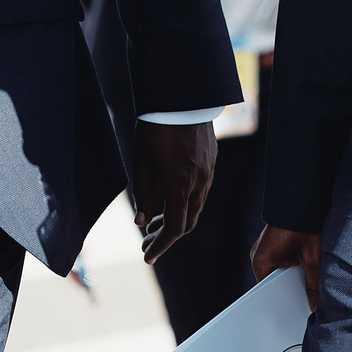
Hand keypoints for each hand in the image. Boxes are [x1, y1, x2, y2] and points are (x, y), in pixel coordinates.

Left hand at [129, 121, 216, 262]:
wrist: (182, 95)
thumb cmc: (155, 127)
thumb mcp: (141, 161)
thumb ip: (143, 193)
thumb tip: (140, 222)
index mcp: (180, 184)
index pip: (174, 228)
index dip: (160, 245)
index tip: (147, 256)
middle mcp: (199, 182)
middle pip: (188, 222)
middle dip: (166, 237)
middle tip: (146, 243)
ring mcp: (209, 171)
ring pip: (196, 207)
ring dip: (176, 220)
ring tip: (153, 223)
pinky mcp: (211, 160)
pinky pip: (201, 191)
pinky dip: (185, 203)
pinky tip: (169, 200)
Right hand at [253, 226, 323, 310]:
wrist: (305, 192)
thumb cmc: (305, 223)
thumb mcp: (313, 257)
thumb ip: (314, 284)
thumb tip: (314, 308)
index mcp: (261, 262)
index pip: (268, 292)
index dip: (282, 304)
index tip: (292, 317)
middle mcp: (263, 256)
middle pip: (278, 283)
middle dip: (293, 292)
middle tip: (307, 310)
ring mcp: (271, 249)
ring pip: (286, 272)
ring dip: (299, 279)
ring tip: (312, 294)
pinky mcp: (281, 243)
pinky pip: (290, 261)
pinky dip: (301, 267)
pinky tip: (314, 274)